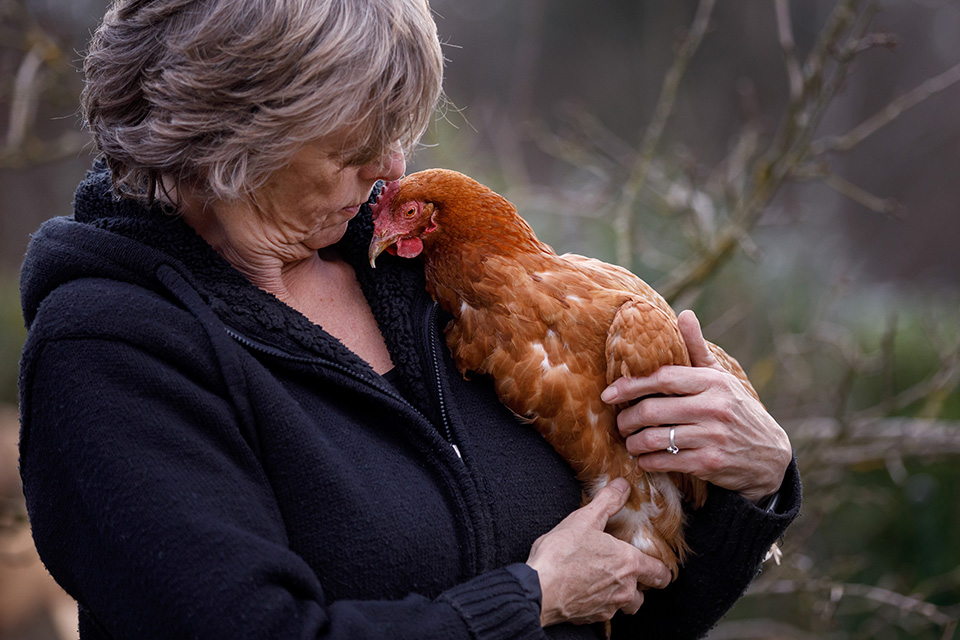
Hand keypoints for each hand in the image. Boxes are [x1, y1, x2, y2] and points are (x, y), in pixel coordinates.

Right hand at [526, 478, 670, 625]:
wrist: (539, 588)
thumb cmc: (561, 554)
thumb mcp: (584, 519)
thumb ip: (607, 501)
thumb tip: (622, 486)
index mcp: (628, 563)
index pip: (660, 573)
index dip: (662, 570)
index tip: (658, 567)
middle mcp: (624, 589)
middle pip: (644, 593)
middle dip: (640, 585)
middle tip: (627, 572)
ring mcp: (609, 606)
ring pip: (626, 606)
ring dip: (621, 596)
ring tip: (605, 581)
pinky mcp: (592, 618)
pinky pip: (604, 613)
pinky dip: (599, 603)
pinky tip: (585, 590)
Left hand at [602, 310, 791, 502]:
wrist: (769, 456)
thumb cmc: (736, 410)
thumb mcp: (721, 378)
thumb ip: (697, 349)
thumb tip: (685, 314)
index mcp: (712, 382)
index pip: (662, 378)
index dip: (630, 385)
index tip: (609, 393)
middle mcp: (713, 407)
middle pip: (652, 410)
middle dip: (627, 418)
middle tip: (620, 423)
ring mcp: (712, 436)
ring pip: (655, 438)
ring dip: (634, 442)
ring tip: (630, 442)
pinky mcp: (710, 463)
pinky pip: (666, 462)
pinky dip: (648, 462)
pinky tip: (645, 459)